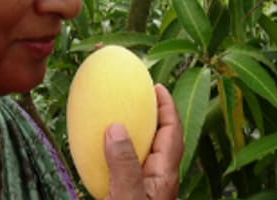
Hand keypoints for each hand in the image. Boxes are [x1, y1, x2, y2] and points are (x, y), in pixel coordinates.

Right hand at [105, 84, 182, 199]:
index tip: (157, 87)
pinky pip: (130, 168)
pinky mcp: (135, 196)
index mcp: (165, 175)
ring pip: (147, 153)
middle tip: (139, 98)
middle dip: (154, 116)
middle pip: (163, 138)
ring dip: (136, 134)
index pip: (173, 131)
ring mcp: (149, 188)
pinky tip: (103, 154)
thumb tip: (116, 127)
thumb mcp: (127, 196)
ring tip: (119, 121)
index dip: (167, 106)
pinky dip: (120, 154)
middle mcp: (161, 179)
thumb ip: (123, 165)